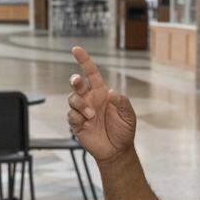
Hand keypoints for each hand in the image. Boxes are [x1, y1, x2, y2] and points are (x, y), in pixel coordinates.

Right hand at [67, 46, 136, 162]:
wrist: (117, 150)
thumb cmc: (124, 130)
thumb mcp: (128, 115)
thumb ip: (122, 103)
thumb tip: (111, 92)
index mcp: (102, 93)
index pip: (91, 73)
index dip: (84, 60)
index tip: (76, 49)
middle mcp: (90, 99)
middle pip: (77, 84)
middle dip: (75, 80)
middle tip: (78, 81)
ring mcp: (82, 111)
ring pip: (72, 99)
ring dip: (80, 105)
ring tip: (91, 115)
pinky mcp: (76, 124)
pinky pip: (71, 116)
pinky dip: (78, 118)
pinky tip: (87, 123)